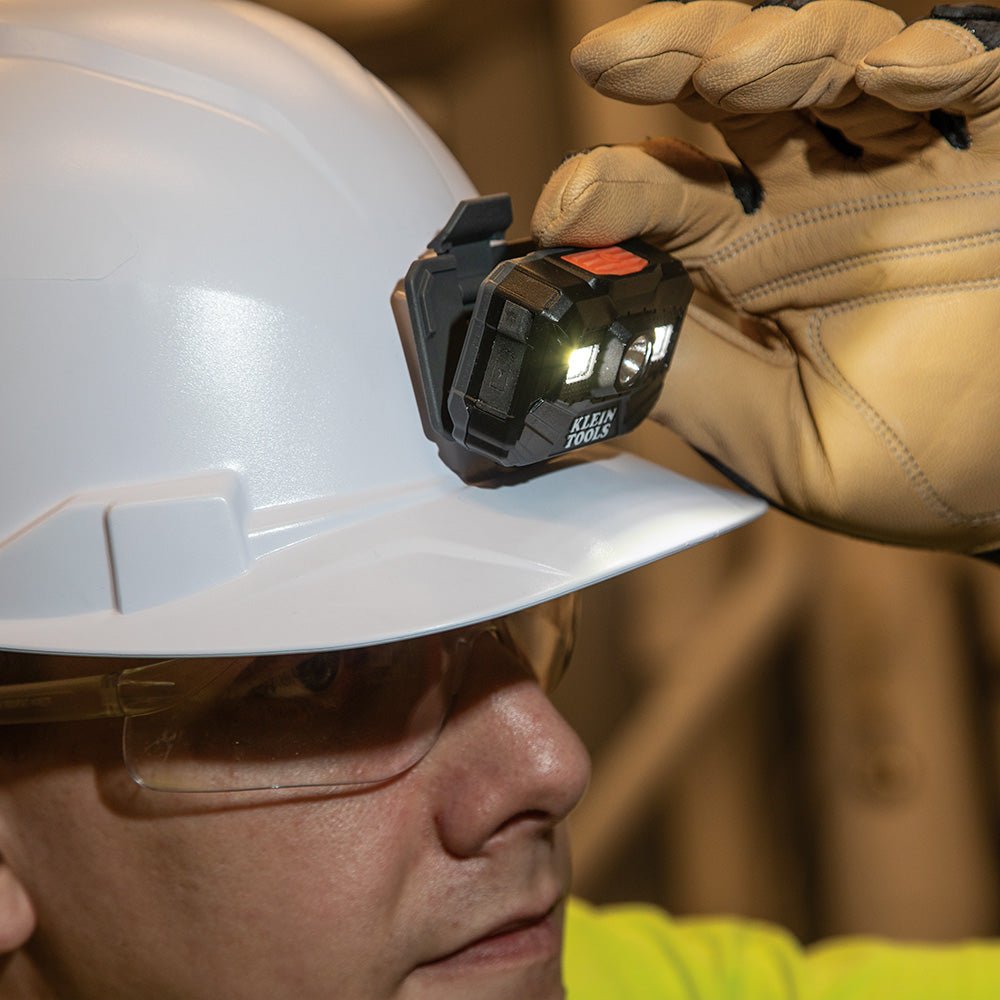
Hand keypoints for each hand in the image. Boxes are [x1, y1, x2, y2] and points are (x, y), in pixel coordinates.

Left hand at [532, 0, 999, 556]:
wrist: (998, 484)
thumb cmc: (896, 465)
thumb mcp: (766, 435)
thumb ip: (683, 372)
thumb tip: (576, 336)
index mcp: (746, 259)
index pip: (660, 192)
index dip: (605, 187)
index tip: (567, 208)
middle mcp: (811, 196)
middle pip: (731, 95)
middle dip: (670, 62)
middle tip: (612, 60)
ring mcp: (899, 166)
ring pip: (831, 63)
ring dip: (781, 47)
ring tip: (732, 68)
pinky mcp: (992, 153)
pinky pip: (970, 82)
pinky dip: (935, 62)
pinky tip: (895, 72)